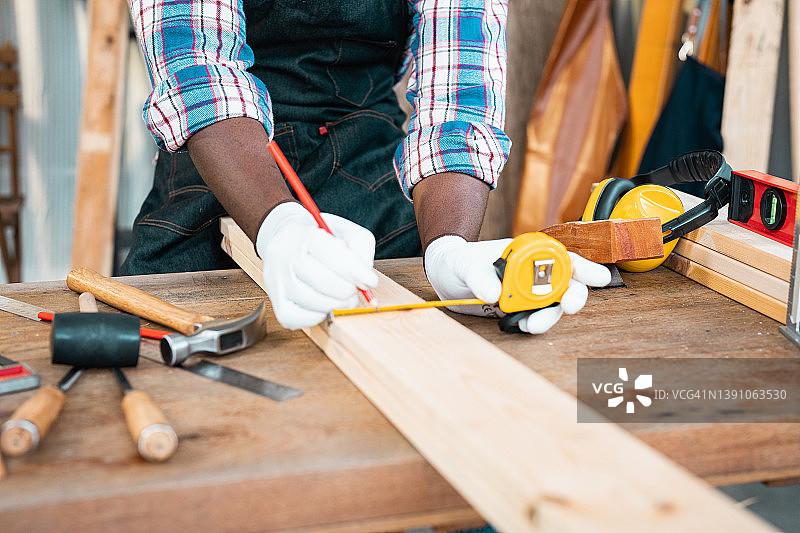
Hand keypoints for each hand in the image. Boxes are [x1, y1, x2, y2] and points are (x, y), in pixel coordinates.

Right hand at [256, 202, 377, 328]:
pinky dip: (316, 317)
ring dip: (335, 305)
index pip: (332, 255)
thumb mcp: (346, 231)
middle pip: (322, 280)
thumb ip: (360, 248)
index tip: (370, 281)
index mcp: (304, 234)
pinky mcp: (275, 299)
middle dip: (347, 290)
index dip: (356, 272)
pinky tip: (325, 306)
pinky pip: (295, 318)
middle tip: (356, 291)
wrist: (287, 239)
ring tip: (344, 299)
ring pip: (310, 301)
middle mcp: (284, 256)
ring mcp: (276, 279)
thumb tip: (365, 276)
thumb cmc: (321, 237)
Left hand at [424, 235, 611, 332]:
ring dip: (548, 317)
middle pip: (566, 285)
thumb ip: (479, 275)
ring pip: (551, 307)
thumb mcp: (465, 264)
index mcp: (530, 254)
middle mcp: (534, 274)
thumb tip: (493, 293)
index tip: (598, 278)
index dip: (584, 267)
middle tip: (569, 306)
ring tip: (533, 324)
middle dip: (573, 296)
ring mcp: (528, 294)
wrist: (445, 277)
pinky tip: (522, 326)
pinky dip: (532, 325)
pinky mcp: (518, 311)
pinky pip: (532, 319)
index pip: (563, 258)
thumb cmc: (459, 260)